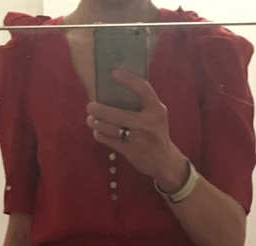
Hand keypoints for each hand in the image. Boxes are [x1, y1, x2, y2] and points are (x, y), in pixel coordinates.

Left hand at [86, 70, 187, 191]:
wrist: (165, 161)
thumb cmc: (157, 134)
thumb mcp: (157, 116)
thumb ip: (143, 104)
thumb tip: (116, 91)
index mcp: (156, 110)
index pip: (143, 89)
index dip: (128, 80)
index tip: (113, 74)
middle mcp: (148, 123)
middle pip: (119, 114)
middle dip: (100, 110)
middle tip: (90, 106)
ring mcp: (139, 139)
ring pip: (112, 129)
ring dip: (97, 124)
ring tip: (90, 120)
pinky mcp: (131, 152)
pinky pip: (111, 142)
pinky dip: (101, 136)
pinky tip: (97, 132)